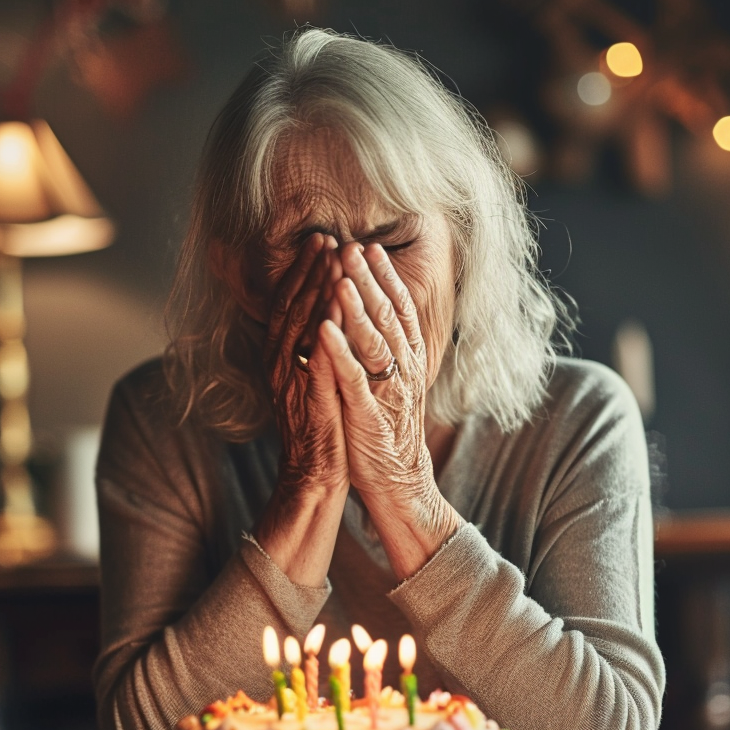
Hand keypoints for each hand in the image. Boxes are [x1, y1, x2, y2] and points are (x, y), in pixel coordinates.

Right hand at [263, 233, 347, 499]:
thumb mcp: (308, 379)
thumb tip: (319, 315)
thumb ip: (309, 348)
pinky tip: (342, 305)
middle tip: (327, 238)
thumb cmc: (318, 425)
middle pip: (293, 306)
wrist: (314, 473)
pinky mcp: (311, 396)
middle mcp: (279, 363)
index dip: (301, 271)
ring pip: (303, 325)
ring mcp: (293, 379)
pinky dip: (329, 328)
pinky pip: (319, 355)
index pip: (288, 303)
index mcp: (278, 357)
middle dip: (310, 269)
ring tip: (336, 257)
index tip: (319, 242)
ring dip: (318, 288)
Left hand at [318, 242, 461, 576]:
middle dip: (367, 280)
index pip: (398, 312)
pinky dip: (338, 352)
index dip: (385, 280)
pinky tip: (323, 328)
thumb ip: (387, 351)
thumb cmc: (386, 429)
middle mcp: (401, 371)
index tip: (369, 250)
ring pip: (372, 341)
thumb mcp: (391, 384)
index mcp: (406, 362)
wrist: (396, 482)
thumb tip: (376, 316)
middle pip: (386, 317)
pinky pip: (352, 379)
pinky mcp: (367, 415)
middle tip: (351, 247)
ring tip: (340, 274)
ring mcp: (385, 392)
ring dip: (356, 306)